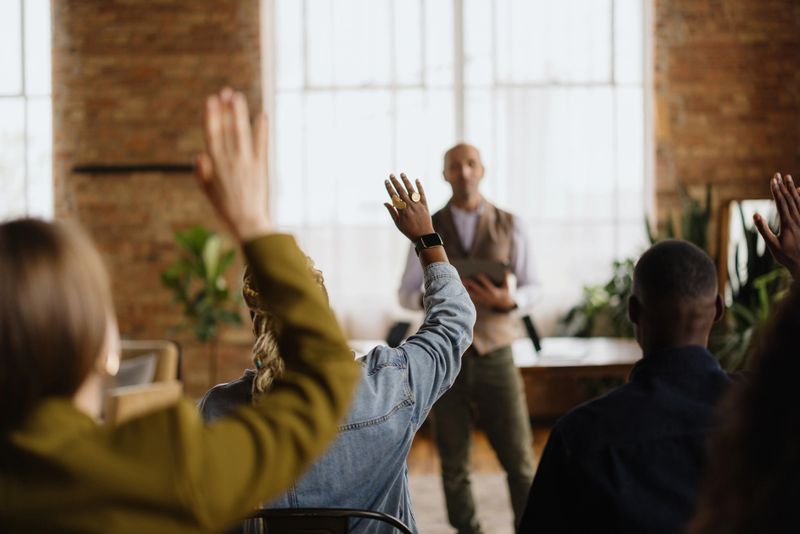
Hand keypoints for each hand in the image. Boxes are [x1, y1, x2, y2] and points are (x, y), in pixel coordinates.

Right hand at [196, 88, 271, 241]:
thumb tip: (199, 155)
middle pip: (226, 129)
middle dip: (225, 109)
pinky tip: (262, 115)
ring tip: (238, 97)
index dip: (211, 116)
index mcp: (215, 165)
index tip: (211, 100)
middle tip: (226, 91)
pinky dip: (261, 130)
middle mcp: (229, 161)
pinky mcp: (260, 167)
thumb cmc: (227, 209)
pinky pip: (261, 145)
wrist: (248, 223)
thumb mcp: (209, 192)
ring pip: (241, 132)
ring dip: (239, 113)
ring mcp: (245, 163)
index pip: (211, 135)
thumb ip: (203, 173)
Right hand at [383, 173, 434, 241]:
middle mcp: (410, 206)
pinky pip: (422, 194)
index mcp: (402, 211)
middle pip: (401, 191)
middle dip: (395, 182)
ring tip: (402, 174)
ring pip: (411, 190)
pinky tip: (416, 180)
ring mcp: (418, 205)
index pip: (394, 196)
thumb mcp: (398, 223)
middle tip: (391, 175)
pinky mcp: (425, 205)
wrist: (423, 236)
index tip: (386, 181)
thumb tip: (385, 202)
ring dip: (406, 181)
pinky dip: (419, 187)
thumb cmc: (409, 231)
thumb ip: (392, 212)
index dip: (389, 188)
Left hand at [463, 273, 515, 310]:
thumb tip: (506, 269)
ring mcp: (483, 299)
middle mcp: (487, 296)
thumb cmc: (505, 292)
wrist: (503, 305)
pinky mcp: (479, 300)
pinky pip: (472, 295)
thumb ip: (506, 278)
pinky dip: (467, 291)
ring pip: (473, 293)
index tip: (478, 273)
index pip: (488, 285)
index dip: (484, 279)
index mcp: (494, 292)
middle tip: (464, 278)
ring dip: (467, 288)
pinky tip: (462, 285)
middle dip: (471, 284)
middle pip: (477, 289)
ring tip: (461, 280)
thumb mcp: (507, 286)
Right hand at [754, 173, 799, 279]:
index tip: (772, 180)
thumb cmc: (786, 256)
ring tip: (788, 178)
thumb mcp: (772, 245)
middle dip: (783, 186)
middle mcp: (797, 220)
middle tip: (777, 175)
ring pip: (798, 200)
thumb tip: (755, 215)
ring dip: (792, 188)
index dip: (776, 191)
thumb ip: (763, 230)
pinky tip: (799, 191)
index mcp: (788, 224)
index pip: (781, 203)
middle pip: (789, 199)